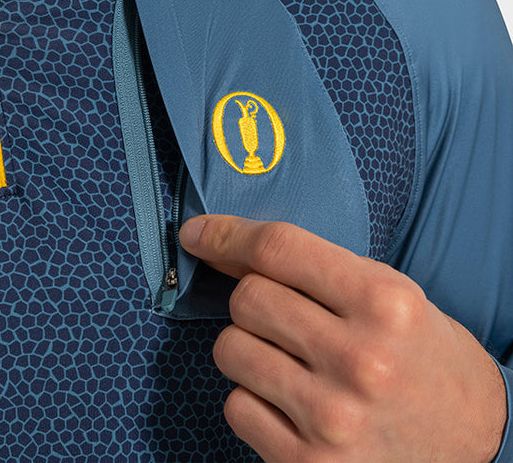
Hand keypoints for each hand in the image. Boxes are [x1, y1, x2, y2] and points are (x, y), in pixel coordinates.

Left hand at [179, 215, 506, 462]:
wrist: (469, 433)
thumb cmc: (417, 349)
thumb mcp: (384, 289)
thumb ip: (312, 266)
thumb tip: (225, 248)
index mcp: (383, 303)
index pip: (278, 250)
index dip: (225, 234)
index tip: (197, 233)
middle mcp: (359, 361)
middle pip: (247, 299)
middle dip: (251, 297)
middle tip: (281, 313)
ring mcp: (333, 418)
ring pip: (230, 350)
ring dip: (248, 346)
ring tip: (290, 358)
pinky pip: (236, 406)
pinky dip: (253, 397)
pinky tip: (290, 400)